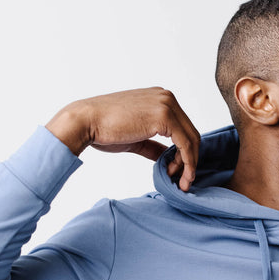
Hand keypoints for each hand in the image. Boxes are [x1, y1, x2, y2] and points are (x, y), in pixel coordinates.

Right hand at [45, 87, 200, 190]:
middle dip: (190, 161)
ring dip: (189, 164)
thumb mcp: (136, 138)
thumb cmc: (104, 129)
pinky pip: (185, 143)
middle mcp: (166, 98)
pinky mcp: (164, 116)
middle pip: (191, 133)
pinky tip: (175, 174)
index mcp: (160, 99)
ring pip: (191, 139)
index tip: (175, 172)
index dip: (184, 153)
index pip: (183, 128)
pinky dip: (185, 161)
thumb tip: (166, 157)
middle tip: (183, 182)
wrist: (87, 121)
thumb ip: (154, 145)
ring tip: (179, 182)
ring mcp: (166, 105)